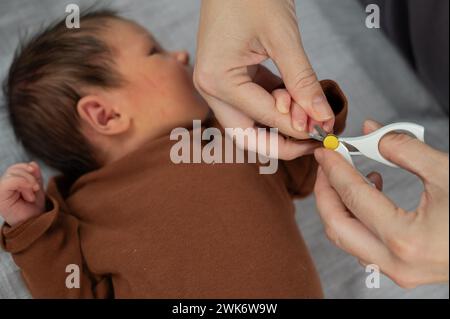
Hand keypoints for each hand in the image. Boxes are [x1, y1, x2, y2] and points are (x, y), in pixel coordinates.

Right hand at [0, 162, 45, 226]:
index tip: (37, 182)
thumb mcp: (37, 187)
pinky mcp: (0, 197)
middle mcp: (3, 187)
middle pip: (14, 169)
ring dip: (28, 183)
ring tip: (32, 196)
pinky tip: (30, 196)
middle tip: (35, 190)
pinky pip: (9, 181)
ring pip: (12, 173)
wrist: (36, 223)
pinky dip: (23, 184)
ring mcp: (0, 192)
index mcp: (10, 184)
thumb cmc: (35, 208)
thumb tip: (32, 163)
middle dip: (29, 177)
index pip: (15, 167)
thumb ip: (34, 175)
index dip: (28, 169)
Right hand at [194, 0, 334, 159]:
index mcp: (217, 79)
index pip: (263, 117)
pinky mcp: (228, 77)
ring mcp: (217, 84)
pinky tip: (295, 100)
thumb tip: (320, 116)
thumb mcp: (283, 37)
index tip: (326, 131)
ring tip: (308, 113)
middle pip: (246, 135)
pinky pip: (252, 103)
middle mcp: (211, 88)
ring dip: (278, 124)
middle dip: (281, 143)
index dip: (298, 128)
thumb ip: (302, 82)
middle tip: (313, 141)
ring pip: (249, 123)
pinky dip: (274, 106)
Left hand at [314, 120, 448, 287]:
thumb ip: (405, 149)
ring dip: (340, 205)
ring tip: (349, 175)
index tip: (326, 150)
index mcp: (407, 239)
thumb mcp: (447, 172)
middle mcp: (397, 263)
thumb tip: (372, 132)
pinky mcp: (404, 272)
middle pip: (337, 225)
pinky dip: (357, 219)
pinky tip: (371, 193)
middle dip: (326, 191)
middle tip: (328, 164)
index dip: (335, 168)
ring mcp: (399, 273)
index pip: (353, 196)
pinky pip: (364, 245)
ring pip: (347, 238)